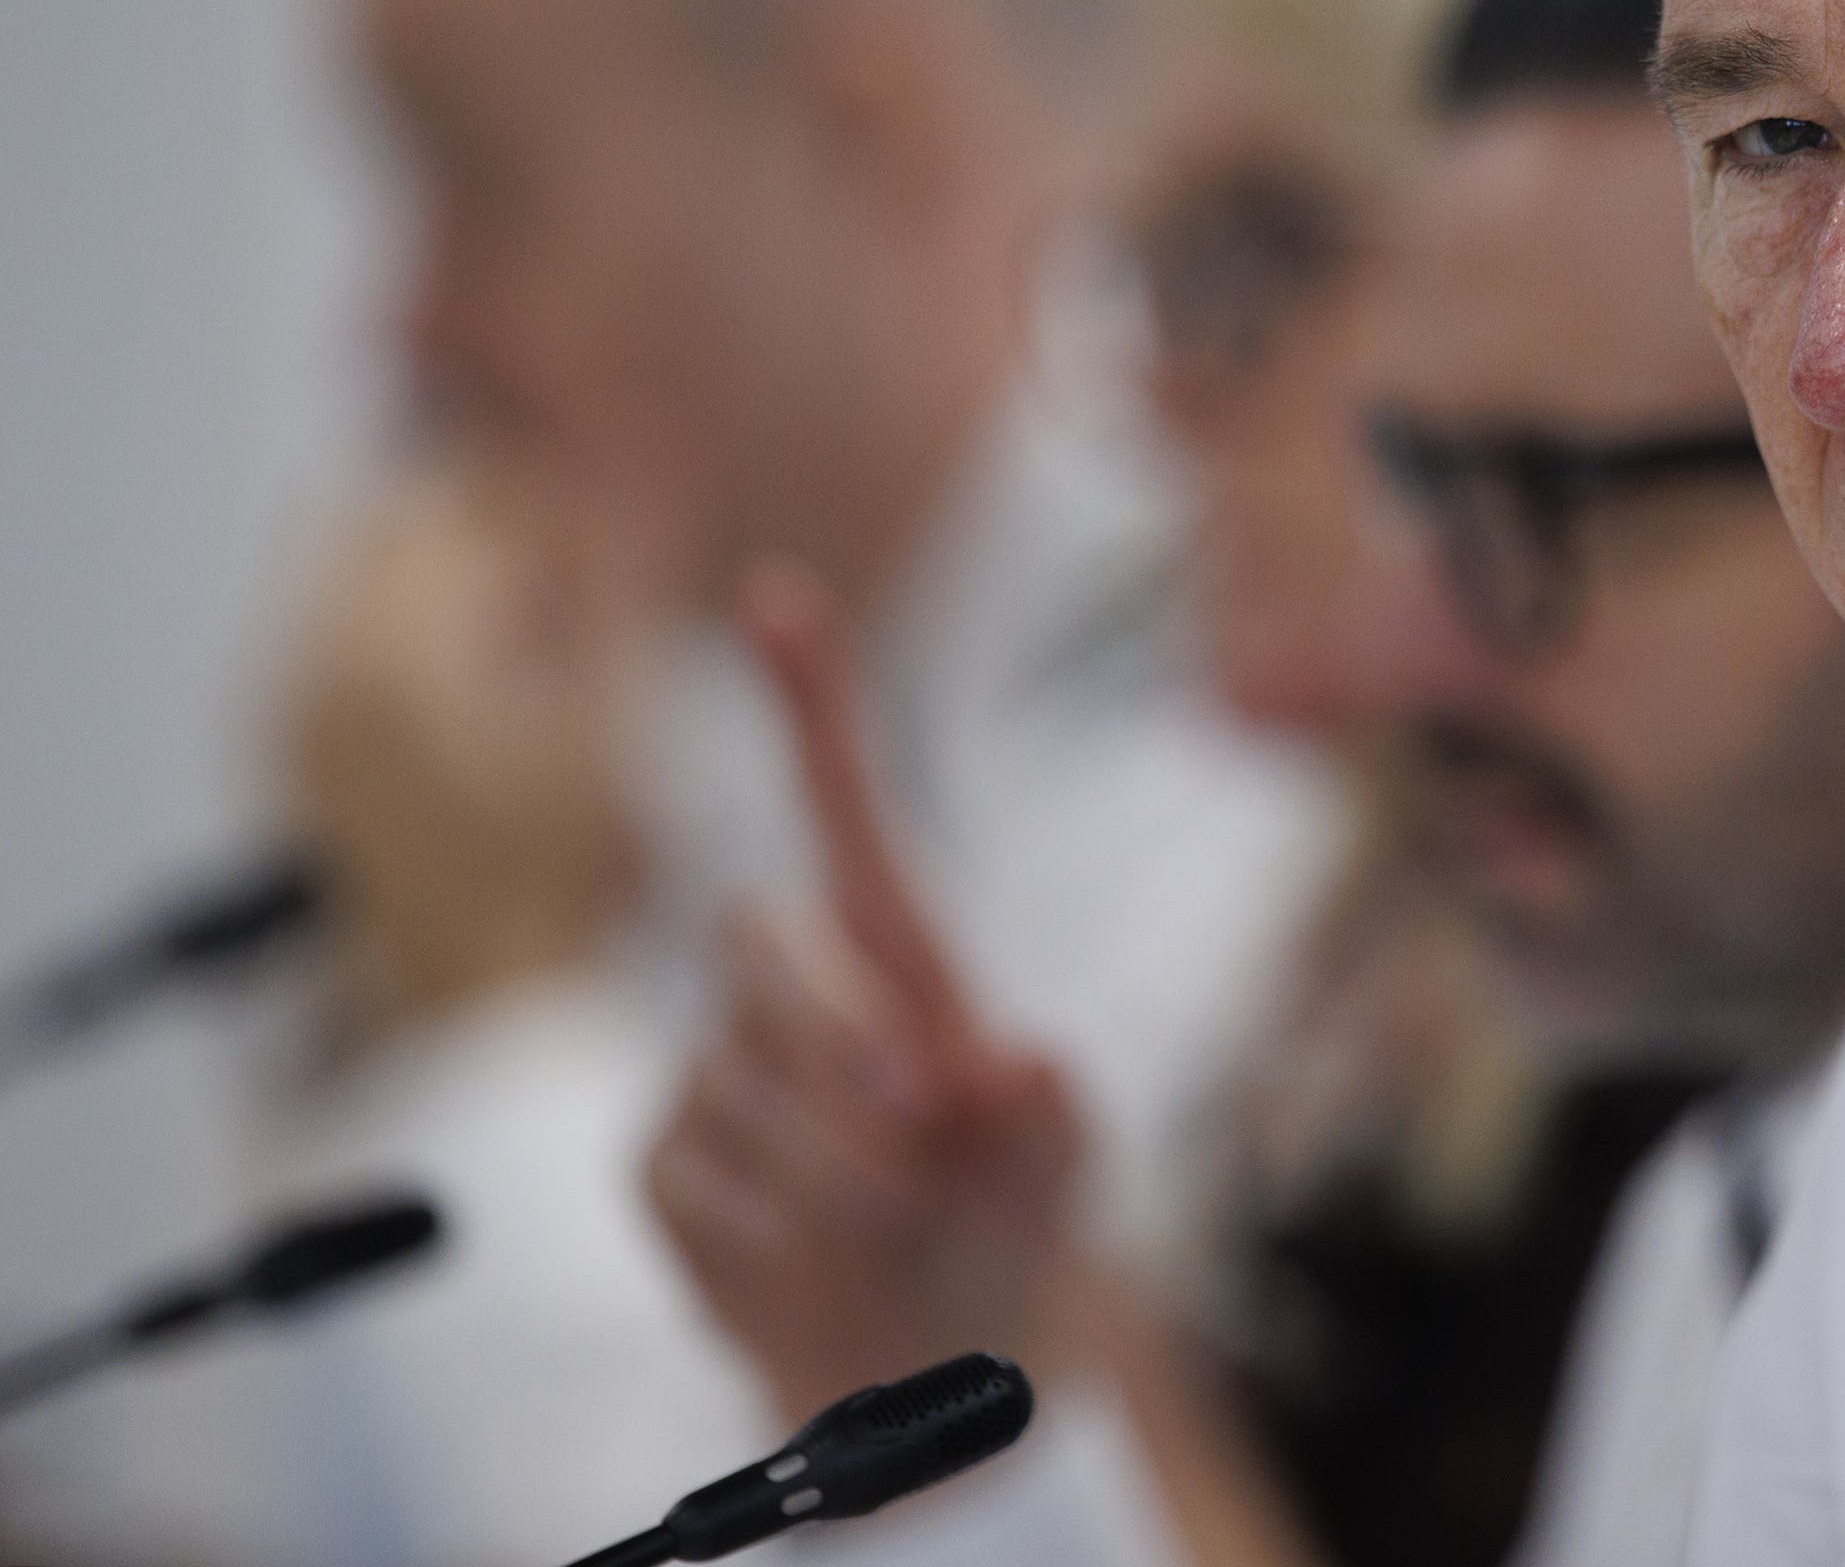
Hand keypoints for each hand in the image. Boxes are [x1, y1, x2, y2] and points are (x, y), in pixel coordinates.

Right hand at [645, 560, 1092, 1421]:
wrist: (931, 1367)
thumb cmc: (1006, 1235)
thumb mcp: (1061, 1186)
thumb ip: (1059, 1128)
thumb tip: (1037, 1060)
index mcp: (898, 962)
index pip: (840, 808)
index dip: (809, 700)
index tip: (778, 594)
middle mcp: (796, 994)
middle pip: (756, 947)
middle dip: (834, 1039)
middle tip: (928, 1126)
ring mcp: (718, 1074)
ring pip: (737, 1092)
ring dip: (838, 1178)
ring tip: (904, 1224)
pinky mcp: (665, 1164)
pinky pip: (696, 1182)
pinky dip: (773, 1237)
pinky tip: (812, 1259)